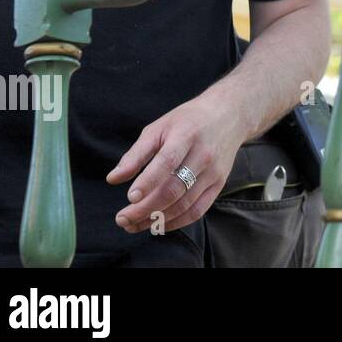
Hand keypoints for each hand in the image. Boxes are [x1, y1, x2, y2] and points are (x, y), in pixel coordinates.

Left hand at [107, 91, 249, 235]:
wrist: (229, 115)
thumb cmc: (188, 121)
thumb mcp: (159, 128)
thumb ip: (136, 154)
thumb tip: (112, 179)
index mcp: (186, 135)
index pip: (167, 161)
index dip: (148, 181)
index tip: (130, 198)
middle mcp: (203, 155)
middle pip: (174, 189)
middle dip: (145, 209)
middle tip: (122, 219)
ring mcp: (214, 171)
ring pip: (185, 204)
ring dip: (157, 220)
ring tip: (134, 225)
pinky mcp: (220, 184)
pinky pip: (198, 210)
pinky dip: (177, 222)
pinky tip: (158, 224)